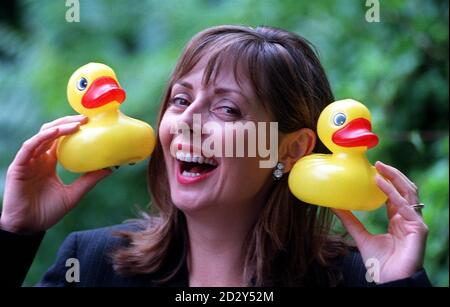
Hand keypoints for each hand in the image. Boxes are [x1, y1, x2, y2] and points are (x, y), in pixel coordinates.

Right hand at [0, 115, 111, 233]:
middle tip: (87, 118)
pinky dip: (43, 138)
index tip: (91, 123)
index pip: (61, 139)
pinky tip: (57, 132)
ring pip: (42, 135)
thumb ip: (89, 180)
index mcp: (50, 162)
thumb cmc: (48, 212)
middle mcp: (39, 158)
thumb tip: (110, 169)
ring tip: (77, 123)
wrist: (28, 227)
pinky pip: (30, 147)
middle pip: (52, 132)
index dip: (73, 129)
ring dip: (59, 127)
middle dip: (68, 122)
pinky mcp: (19, 166)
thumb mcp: (74, 194)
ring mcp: (28, 161)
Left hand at [333, 161, 427, 283]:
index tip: (374, 168)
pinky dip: (392, 194)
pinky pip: (405, 207)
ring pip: (409, 193)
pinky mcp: (419, 228)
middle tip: (378, 162)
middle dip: (393, 174)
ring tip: (380, 168)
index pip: (395, 195)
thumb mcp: (360, 236)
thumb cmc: (378, 263)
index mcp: (398, 220)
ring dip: (395, 178)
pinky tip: (381, 184)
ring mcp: (415, 223)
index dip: (387, 181)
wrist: (389, 280)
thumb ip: (350, 221)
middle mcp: (408, 219)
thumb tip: (334, 205)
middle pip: (405, 190)